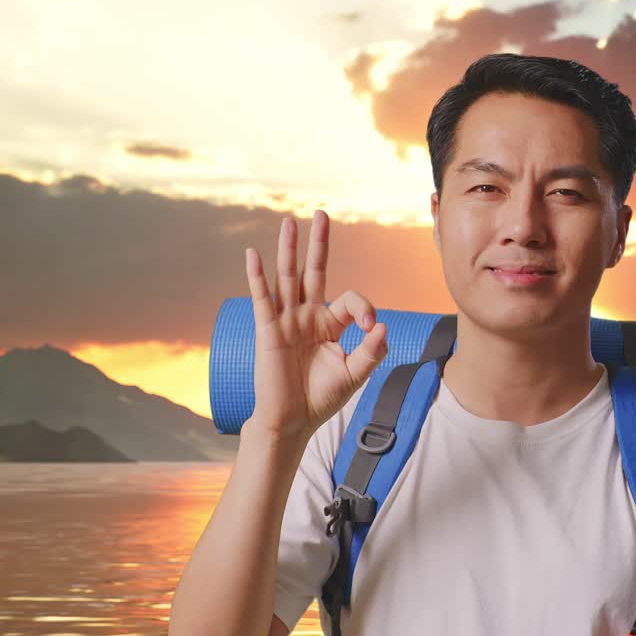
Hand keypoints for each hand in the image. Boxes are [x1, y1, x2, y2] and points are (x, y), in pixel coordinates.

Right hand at [243, 209, 387, 437]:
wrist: (292, 422)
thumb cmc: (321, 398)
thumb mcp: (354, 374)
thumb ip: (371, 351)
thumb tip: (383, 325)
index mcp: (330, 324)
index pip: (350, 300)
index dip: (365, 309)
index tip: (371, 331)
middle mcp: (307, 316)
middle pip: (314, 272)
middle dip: (318, 244)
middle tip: (322, 214)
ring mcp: (286, 321)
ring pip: (288, 277)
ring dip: (289, 250)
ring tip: (289, 223)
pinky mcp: (267, 331)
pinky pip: (262, 299)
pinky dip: (257, 276)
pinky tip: (253, 254)